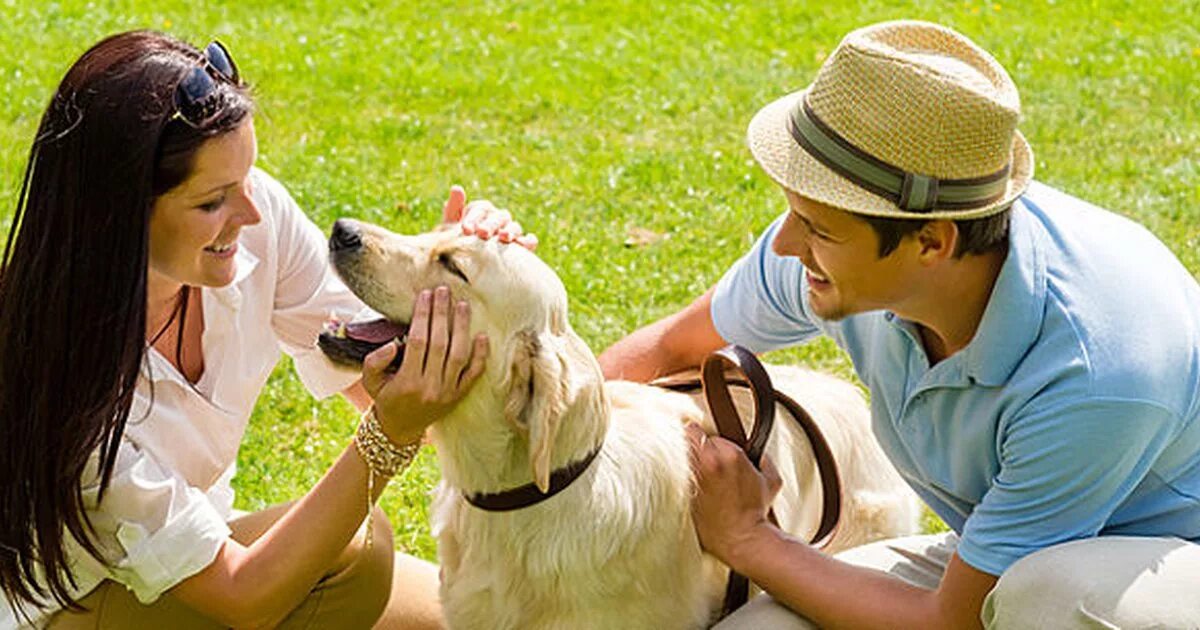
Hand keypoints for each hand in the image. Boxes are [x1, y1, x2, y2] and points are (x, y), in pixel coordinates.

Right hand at [361, 287, 488, 444]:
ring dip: (462, 328)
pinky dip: (480, 355)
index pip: (418, 341)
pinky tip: (482, 335)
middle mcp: (430, 387)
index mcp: (408, 382)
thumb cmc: (385, 397)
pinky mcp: (459, 396)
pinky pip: (474, 374)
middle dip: (442, 314)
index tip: (425, 295)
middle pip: (440, 344)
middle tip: (444, 291)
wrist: (400, 428)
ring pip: (459, 355)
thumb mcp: (369, 381)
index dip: (422, 316)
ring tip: (463, 305)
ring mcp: (448, 392)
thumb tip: (394, 343)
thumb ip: (375, 361)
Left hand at [439, 185, 537, 249]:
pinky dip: (528, 240)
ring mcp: (511, 232)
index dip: (474, 217)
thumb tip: (457, 188)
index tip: (465, 229)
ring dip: (510, 230)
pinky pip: (529, 241)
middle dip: (491, 224)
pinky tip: (523, 245)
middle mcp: (498, 219)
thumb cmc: (457, 246)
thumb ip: (453, 211)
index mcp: (482, 212)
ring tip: (503, 238)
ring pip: (515, 226)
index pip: (481, 208)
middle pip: (499, 216)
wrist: (466, 269)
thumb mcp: (450, 230)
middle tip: (482, 233)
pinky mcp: (521, 247)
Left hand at [684, 422, 782, 564]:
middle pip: (688, 435)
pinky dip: (672, 472)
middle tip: (692, 450)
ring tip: (682, 461)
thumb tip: (756, 453)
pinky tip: (676, 477)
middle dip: (691, 441)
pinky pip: (670, 473)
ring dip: (680, 455)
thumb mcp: (772, 481)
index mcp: (731, 454)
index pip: (708, 432)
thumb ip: (764, 460)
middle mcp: (710, 461)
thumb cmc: (755, 511)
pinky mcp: (684, 491)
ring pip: (677, 451)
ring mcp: (694, 476)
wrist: (742, 537)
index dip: (707, 439)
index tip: (708, 447)